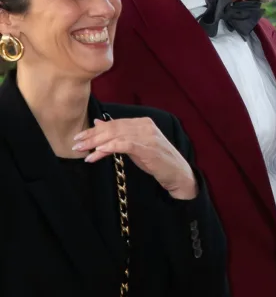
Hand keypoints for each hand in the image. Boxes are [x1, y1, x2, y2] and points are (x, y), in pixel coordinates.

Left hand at [73, 118, 197, 199]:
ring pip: (115, 135)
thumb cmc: (157, 160)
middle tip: (76, 144)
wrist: (178, 174)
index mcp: (142, 122)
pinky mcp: (148, 148)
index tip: (79, 137)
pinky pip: (123, 145)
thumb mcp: (136, 145)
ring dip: (96, 144)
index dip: (94, 130)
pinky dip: (108, 148)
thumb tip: (98, 122)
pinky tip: (96, 154)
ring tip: (83, 151)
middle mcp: (145, 126)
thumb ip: (119, 134)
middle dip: (92, 136)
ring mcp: (147, 136)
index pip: (113, 123)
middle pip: (112, 128)